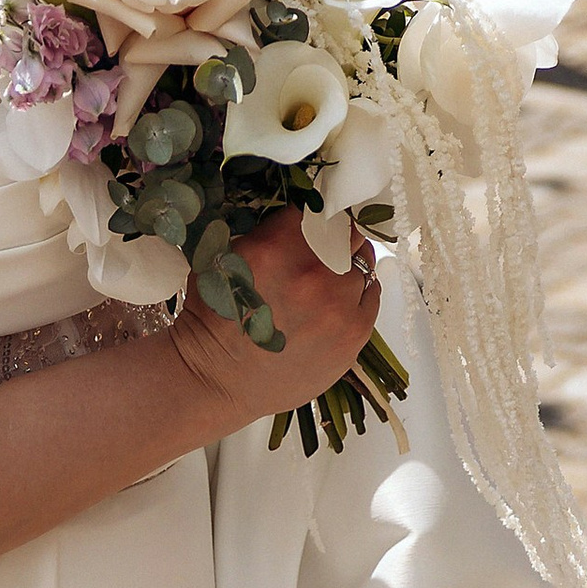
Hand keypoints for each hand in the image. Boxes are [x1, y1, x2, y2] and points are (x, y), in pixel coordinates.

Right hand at [167, 208, 378, 430]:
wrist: (218, 378)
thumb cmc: (214, 318)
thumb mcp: (223, 256)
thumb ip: (265, 231)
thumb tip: (300, 218)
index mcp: (276, 247)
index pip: (316, 209)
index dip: (316, 216)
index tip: (315, 223)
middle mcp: (313, 273)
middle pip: (347, 233)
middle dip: (336, 237)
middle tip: (326, 248)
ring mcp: (337, 304)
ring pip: (361, 263)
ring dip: (347, 266)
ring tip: (329, 280)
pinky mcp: (353, 334)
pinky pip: (372, 295)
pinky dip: (360, 292)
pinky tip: (342, 300)